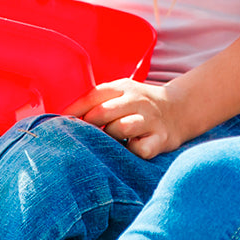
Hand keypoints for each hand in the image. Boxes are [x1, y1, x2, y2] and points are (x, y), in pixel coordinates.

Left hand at [65, 79, 193, 159]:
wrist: (180, 109)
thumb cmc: (138, 106)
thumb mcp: (121, 94)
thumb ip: (95, 102)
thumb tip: (60, 118)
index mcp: (123, 88)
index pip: (92, 96)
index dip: (74, 111)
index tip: (59, 124)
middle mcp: (138, 100)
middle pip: (103, 112)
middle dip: (89, 127)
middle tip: (85, 136)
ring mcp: (151, 119)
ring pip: (121, 128)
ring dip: (110, 138)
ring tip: (108, 142)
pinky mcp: (161, 138)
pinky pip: (139, 149)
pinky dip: (131, 151)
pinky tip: (130, 148)